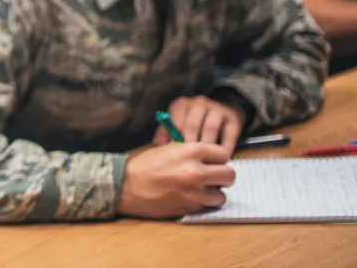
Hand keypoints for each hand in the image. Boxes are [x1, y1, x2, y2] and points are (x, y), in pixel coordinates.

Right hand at [118, 142, 235, 218]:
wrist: (126, 186)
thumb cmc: (144, 166)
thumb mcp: (167, 149)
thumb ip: (189, 151)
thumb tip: (208, 156)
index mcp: (191, 150)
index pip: (224, 154)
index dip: (219, 159)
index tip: (213, 162)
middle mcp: (196, 170)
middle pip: (230, 174)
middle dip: (223, 176)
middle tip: (213, 177)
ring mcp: (195, 191)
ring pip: (222, 195)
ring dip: (214, 193)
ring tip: (201, 190)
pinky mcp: (190, 207)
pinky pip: (209, 206)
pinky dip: (204, 203)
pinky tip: (191, 197)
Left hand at [152, 95, 244, 154]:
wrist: (220, 112)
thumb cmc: (193, 123)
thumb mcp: (177, 123)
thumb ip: (166, 134)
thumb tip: (156, 150)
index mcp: (181, 105)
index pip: (175, 122)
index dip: (175, 141)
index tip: (175, 157)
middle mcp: (198, 104)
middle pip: (192, 125)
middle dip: (190, 145)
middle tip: (189, 162)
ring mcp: (216, 109)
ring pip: (210, 128)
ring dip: (207, 147)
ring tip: (205, 162)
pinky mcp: (232, 119)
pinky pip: (228, 134)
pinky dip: (225, 148)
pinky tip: (222, 159)